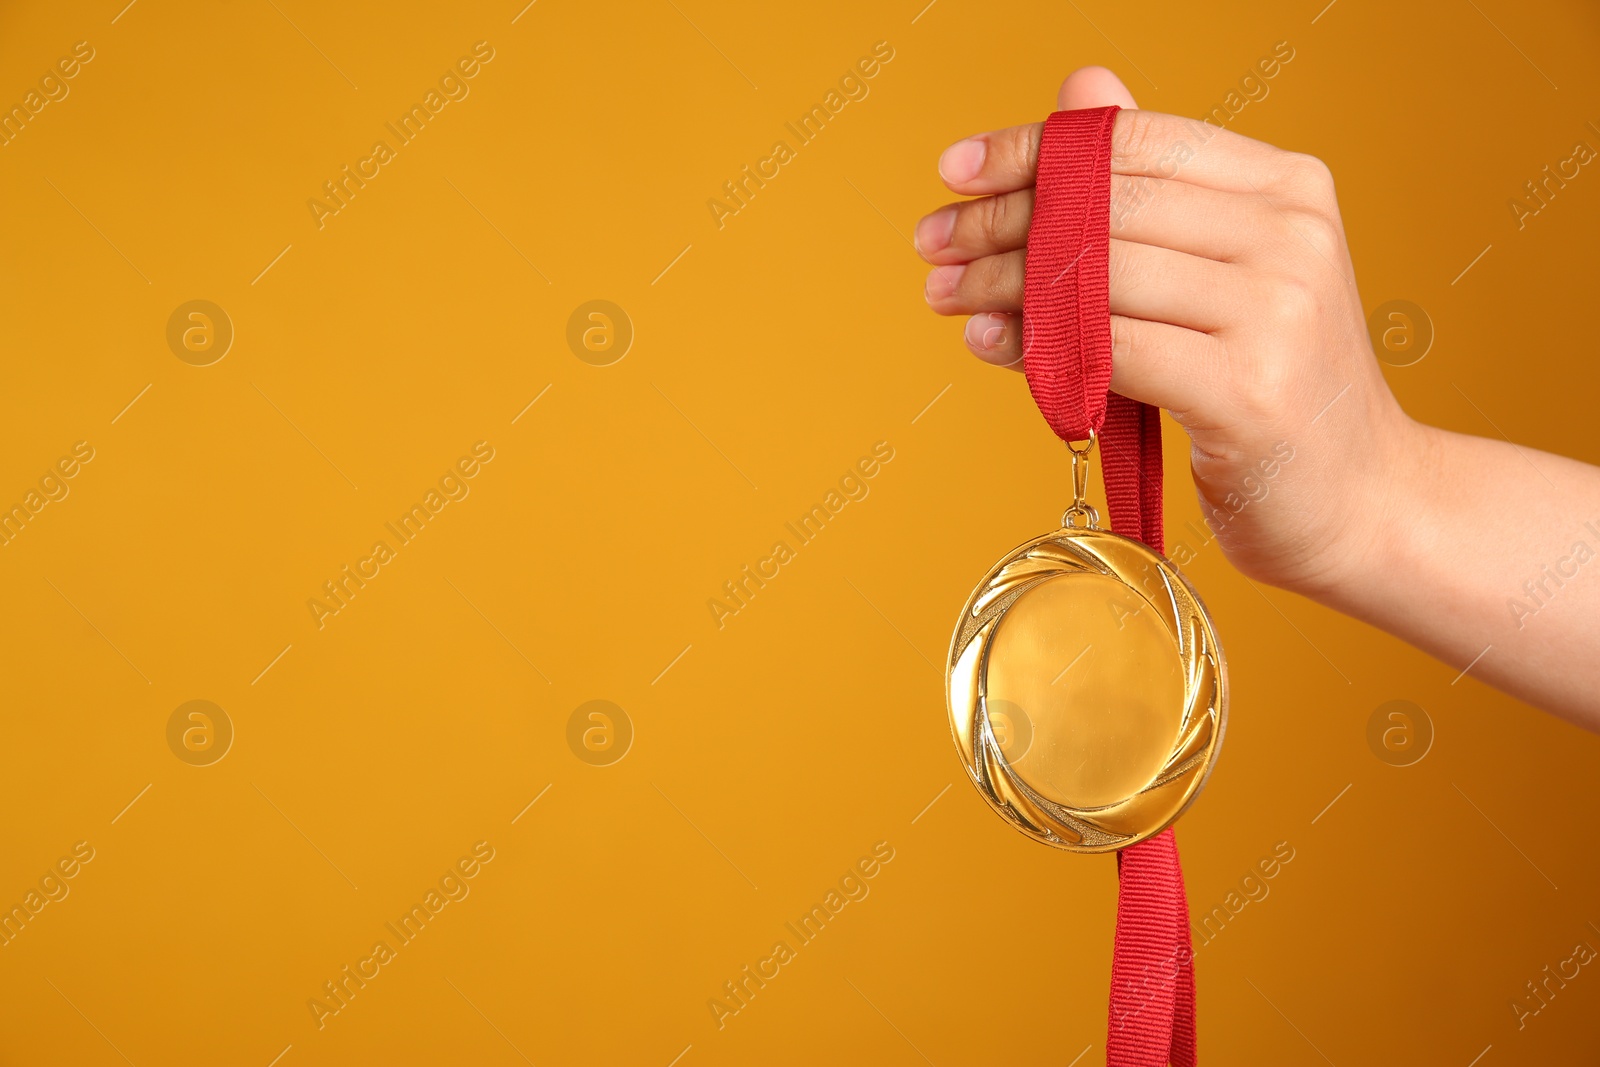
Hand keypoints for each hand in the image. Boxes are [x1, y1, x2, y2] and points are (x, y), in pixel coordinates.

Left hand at [917, 67, 1417, 597]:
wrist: (1364, 502)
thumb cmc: (1274, 389)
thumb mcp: (1221, 276)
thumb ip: (1148, 195)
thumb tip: (1078, 92)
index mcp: (1288, 187)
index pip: (1136, 140)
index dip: (1035, 149)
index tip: (956, 172)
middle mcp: (1289, 235)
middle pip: (1106, 204)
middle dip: (1001, 221)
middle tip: (933, 243)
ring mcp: (1276, 312)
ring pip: (1097, 275)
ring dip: (1004, 284)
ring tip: (947, 294)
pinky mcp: (1247, 391)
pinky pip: (1110, 350)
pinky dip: (1037, 346)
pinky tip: (991, 342)